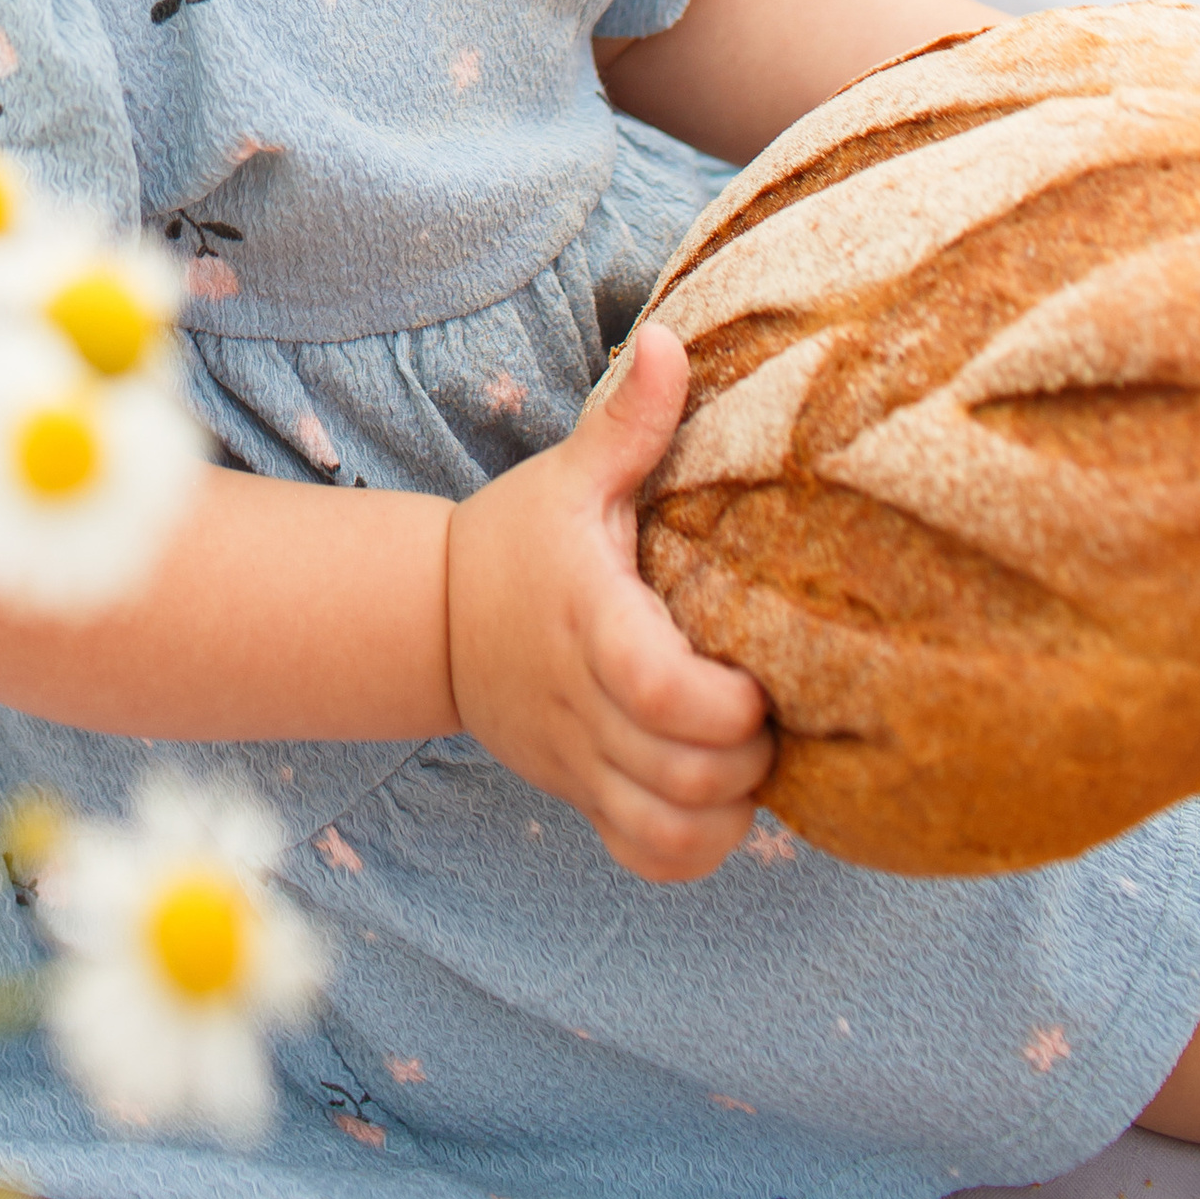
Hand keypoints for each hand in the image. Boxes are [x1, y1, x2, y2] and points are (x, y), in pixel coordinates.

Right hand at [442, 324, 773, 883]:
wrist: (431, 618)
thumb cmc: (519, 540)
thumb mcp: (568, 477)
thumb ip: (626, 423)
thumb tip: (672, 340)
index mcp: (588, 620)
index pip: (659, 689)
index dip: (724, 702)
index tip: (753, 676)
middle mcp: (581, 702)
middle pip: (684, 773)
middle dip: (749, 757)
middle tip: (769, 708)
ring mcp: (578, 760)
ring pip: (670, 829)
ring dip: (729, 808)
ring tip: (746, 757)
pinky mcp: (580, 796)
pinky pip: (648, 858)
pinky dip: (695, 848)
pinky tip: (715, 799)